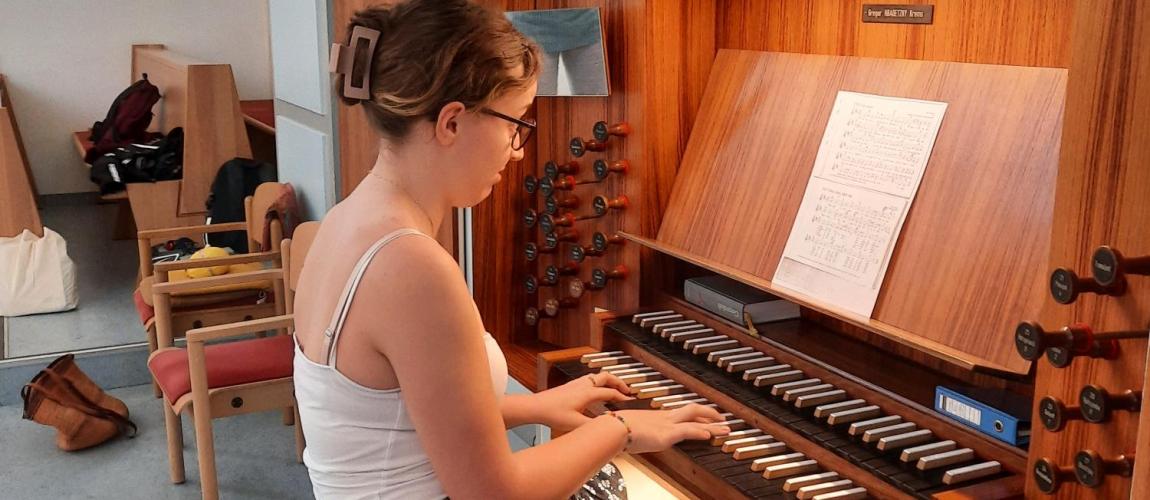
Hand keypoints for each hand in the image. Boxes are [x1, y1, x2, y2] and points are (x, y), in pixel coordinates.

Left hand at [533, 371, 633, 431]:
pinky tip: (597, 391)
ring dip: (609, 380)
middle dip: (619, 382)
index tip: (630, 401)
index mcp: (587, 393)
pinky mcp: (571, 385)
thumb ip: (593, 426)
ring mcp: (577, 383)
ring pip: (598, 376)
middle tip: (627, 390)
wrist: (536, 407)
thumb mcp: (575, 424)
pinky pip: (590, 379)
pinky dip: (599, 382)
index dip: (622, 397)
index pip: (610, 393)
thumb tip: (606, 427)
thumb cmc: (553, 414)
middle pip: (607, 377)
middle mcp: (583, 385)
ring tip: (615, 389)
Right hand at [612, 404, 729, 453]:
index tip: (707, 417)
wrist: (609, 430)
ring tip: (726, 429)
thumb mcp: (629, 431)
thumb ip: (635, 434)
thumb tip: (631, 439)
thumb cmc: (614, 431)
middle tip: (722, 419)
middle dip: (710, 414)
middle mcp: (664, 418)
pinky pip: (687, 431)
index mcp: (656, 417)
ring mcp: (665, 425)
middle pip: (692, 411)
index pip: (682, 414)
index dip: (697, 415)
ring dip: (713, 425)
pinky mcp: (665, 435)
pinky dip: (699, 432)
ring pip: (695, 419)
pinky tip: (709, 435)